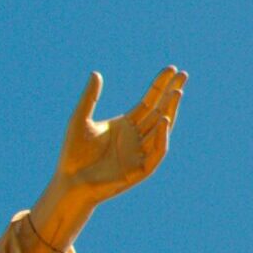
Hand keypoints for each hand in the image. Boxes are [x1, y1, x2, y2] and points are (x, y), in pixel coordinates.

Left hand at [30, 66, 185, 252]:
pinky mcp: (139, 170)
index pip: (148, 102)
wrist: (69, 183)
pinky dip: (162, 138)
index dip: (159, 86)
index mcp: (126, 126)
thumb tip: (95, 73)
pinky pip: (156, 153)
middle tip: (183, 75)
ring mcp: (139, 154)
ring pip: (162, 130)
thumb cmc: (73, 155)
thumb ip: (89, 98)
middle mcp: (136, 138)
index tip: (170, 69)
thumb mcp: (80, 121)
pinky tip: (164, 121)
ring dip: (170, 111)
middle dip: (171, 94)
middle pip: (159, 112)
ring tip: (177, 93)